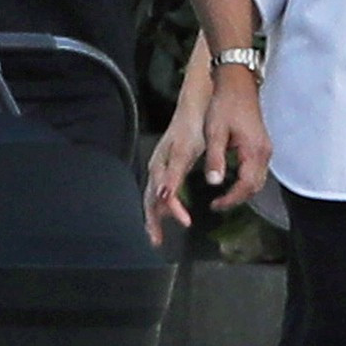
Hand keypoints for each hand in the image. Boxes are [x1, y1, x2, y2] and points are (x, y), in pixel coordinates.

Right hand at [143, 103, 206, 244]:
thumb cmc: (190, 127)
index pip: (161, 197)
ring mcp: (161, 166)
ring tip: (158, 233)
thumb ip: (174, 173)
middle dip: (152, 222)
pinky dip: (163, 204)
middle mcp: (157, 169)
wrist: (195, 104)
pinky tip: (169, 209)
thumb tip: (165, 196)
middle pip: (150, 200)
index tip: (186, 223)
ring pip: (154, 196)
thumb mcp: (184, 150)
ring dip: (155, 215)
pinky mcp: (168, 164)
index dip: (173, 212)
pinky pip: (160, 190)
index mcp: (160, 167)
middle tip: (156, 241)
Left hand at [203, 67, 271, 211]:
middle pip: (255, 187)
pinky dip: (245, 180)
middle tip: (217, 205)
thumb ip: (215, 159)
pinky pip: (257, 170)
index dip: (230, 200)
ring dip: (242, 191)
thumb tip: (214, 183)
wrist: (237, 81)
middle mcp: (264, 152)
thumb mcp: (214, 132)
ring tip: (223, 197)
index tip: (214, 205)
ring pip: (257, 179)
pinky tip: (232, 180)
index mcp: (254, 151)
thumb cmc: (225, 103)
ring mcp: (265, 148)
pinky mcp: (261, 144)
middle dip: (237, 199)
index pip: (245, 186)